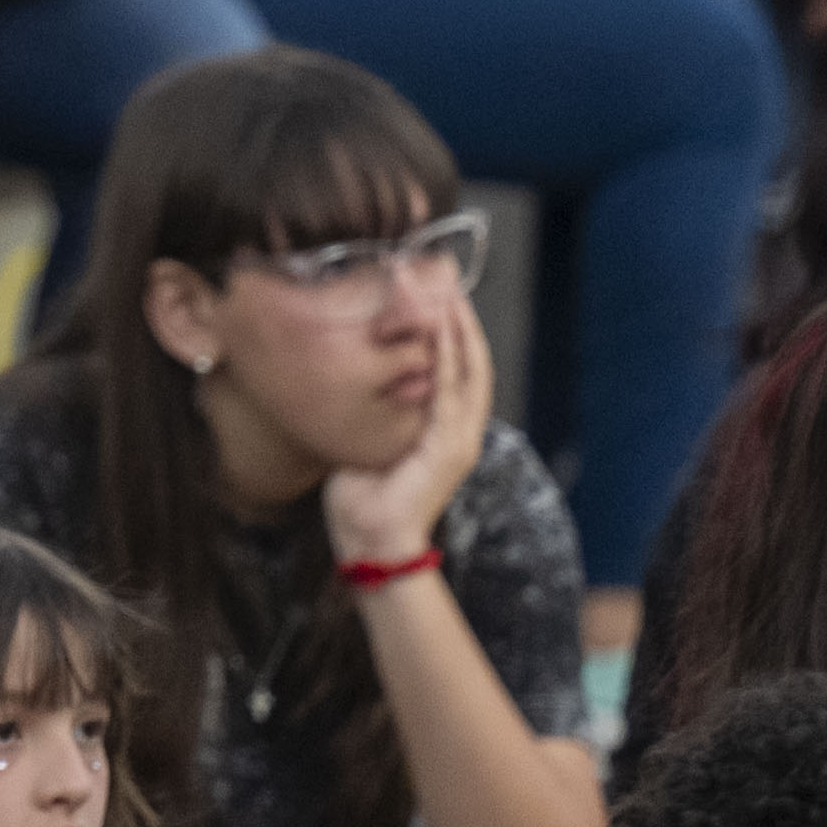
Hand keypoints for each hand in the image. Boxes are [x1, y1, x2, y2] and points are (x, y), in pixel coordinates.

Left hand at [317, 276, 498, 571]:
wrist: (370, 542)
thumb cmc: (361, 499)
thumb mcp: (368, 444)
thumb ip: (375, 414)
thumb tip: (353, 381)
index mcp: (446, 432)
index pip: (458, 372)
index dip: (453, 335)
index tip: (439, 299)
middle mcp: (462, 433)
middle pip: (473, 364)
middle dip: (462, 323)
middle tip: (450, 284)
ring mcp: (460, 441)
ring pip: (469, 373)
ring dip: (458, 332)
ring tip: (449, 296)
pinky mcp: (450, 449)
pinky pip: (450, 395)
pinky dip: (447, 361)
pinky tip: (441, 333)